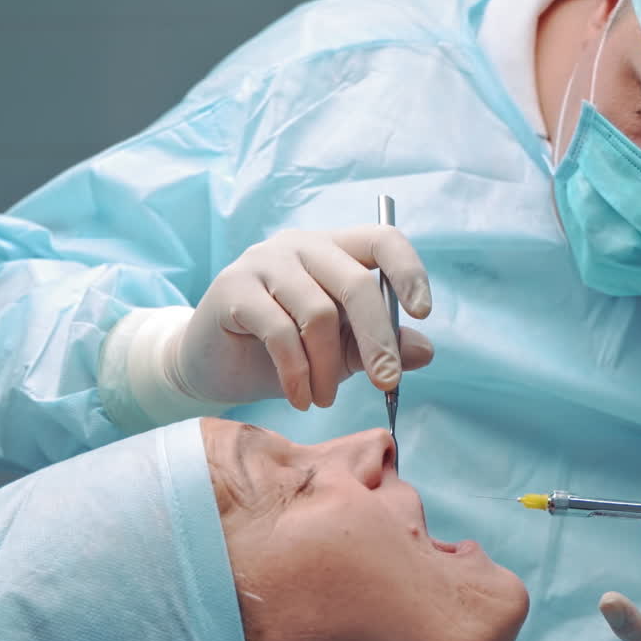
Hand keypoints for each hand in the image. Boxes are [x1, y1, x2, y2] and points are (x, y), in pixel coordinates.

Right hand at [169, 225, 432, 409]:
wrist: (213, 364)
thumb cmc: (284, 352)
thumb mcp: (342, 350)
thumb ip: (382, 345)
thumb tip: (426, 351)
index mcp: (336, 248)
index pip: (383, 240)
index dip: (408, 272)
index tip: (423, 313)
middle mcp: (302, 245)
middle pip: (356, 283)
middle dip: (377, 340)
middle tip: (386, 383)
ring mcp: (265, 261)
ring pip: (319, 313)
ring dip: (328, 368)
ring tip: (325, 400)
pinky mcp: (233, 287)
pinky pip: (281, 332)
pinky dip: (297, 373)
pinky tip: (300, 397)